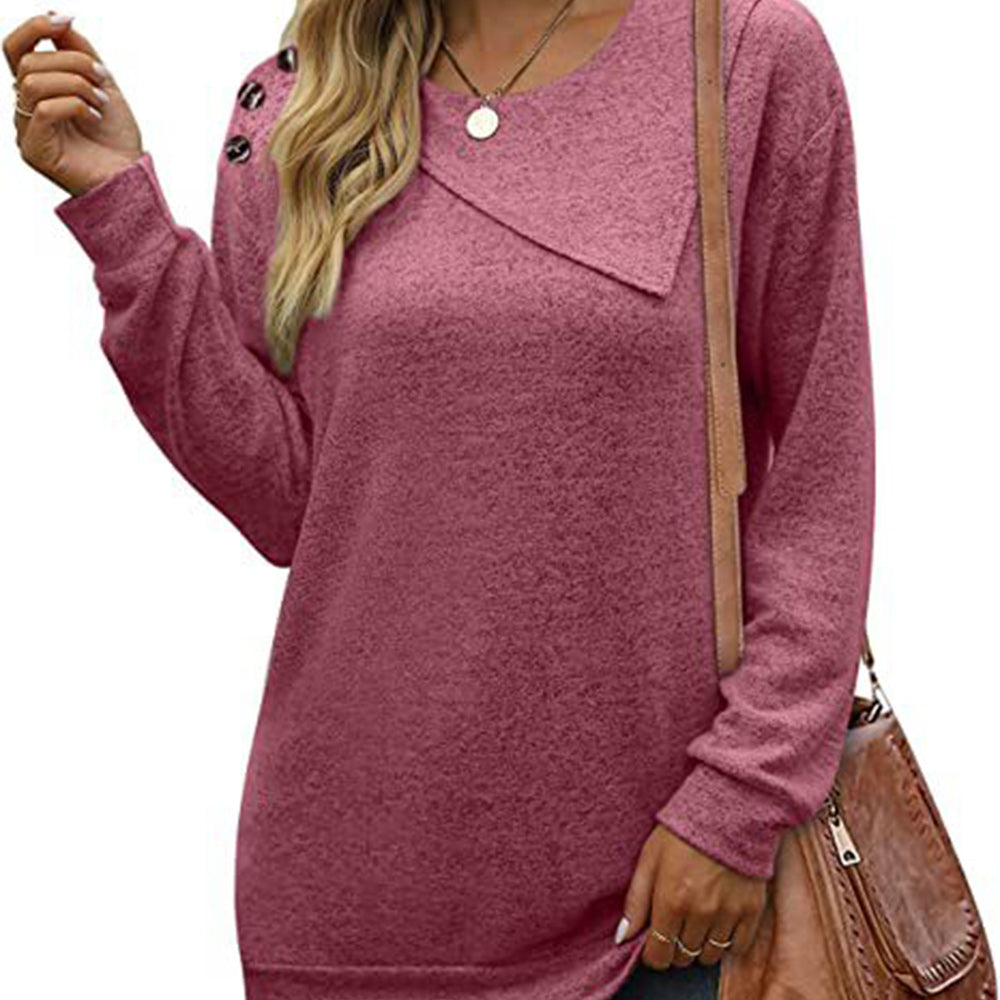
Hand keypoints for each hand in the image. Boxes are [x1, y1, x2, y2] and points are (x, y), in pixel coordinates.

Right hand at [4, 11, 141, 196]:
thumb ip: (78, 51)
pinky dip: (75, 105)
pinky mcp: (34, 150)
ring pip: (33, 82)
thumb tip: (59, 18)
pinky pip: (45, 109)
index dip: (35, 27)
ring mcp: (26, 130)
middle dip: (73, 62)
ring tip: (100, 102)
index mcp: (38, 90)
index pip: (16, 48)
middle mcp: (26, 108)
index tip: (66, 19)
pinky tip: (94, 118)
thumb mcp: (101, 84)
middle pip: (28, 62)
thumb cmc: (117, 138)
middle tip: (102, 80)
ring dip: (76, 84)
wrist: (132, 178)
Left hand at [617, 823, 767, 969]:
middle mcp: (700, 913)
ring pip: (709, 956)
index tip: (653, 943)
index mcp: (671, 901)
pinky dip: (725, 943)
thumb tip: (623, 938)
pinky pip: (736, 948)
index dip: (653, 954)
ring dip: (698, 945)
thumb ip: (635, 901)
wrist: (728, 811)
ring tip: (695, 922)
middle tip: (674, 925)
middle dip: (674, 948)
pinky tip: (718, 922)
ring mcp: (728, 914)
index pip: (659, 955)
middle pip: (683, 958)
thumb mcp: (649, 858)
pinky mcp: (751, 910)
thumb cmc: (683, 832)